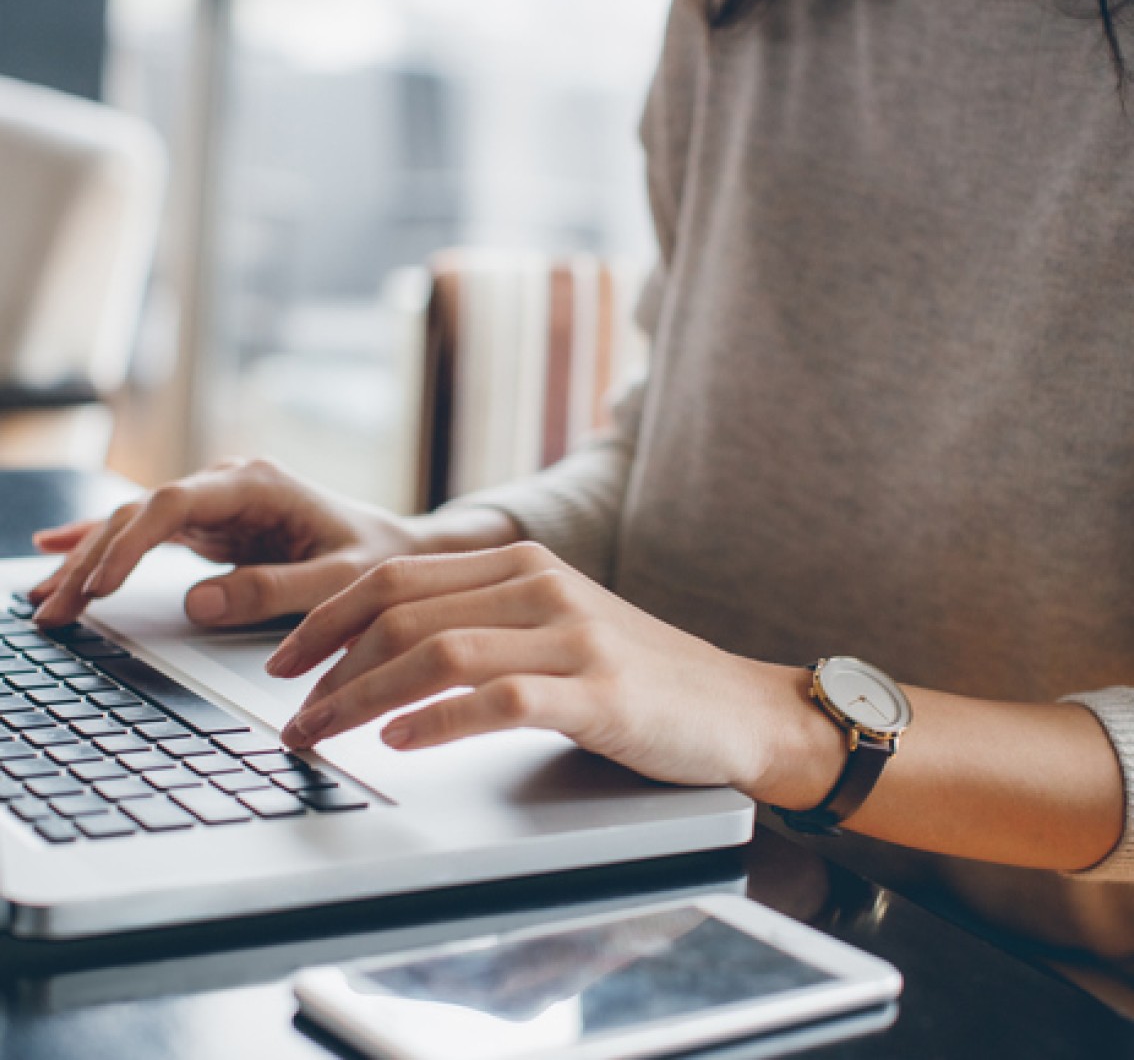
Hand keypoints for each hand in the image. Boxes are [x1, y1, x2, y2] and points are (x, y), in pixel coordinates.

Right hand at [29, 458, 511, 628]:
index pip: (176, 503)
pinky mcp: (213, 526)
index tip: (98, 584)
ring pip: (135, 524)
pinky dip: (104, 546)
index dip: (130, 541)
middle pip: (142, 513)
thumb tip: (197, 603)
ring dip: (88, 560)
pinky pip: (147, 534)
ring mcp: (217, 503)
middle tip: (52, 610)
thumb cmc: (377, 561)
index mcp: (259, 484)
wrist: (399, 550)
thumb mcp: (340, 580)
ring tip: (43, 600)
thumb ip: (275, 591)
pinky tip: (56, 550)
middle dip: (92, 560)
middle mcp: (230, 485)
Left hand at [270, 541, 837, 803]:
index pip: (397, 575)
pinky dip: (437, 720)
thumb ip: (481, 619)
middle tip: (290, 713)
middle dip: (327, 664)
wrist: (733, 706)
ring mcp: (572, 636)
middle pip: (403, 610)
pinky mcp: (598, 692)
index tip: (284, 661)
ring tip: (320, 734)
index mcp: (521, 563)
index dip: (327, 618)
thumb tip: (381, 649)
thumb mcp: (553, 624)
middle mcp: (541, 586)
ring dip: (361, 697)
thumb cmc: (633, 674)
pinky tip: (398, 741)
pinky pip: (498, 699)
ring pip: (438, 652)